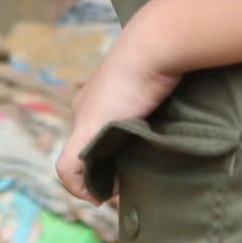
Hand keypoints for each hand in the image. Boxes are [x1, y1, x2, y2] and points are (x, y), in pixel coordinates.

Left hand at [56, 31, 182, 203]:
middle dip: (102, 171)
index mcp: (99, 96)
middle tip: (122, 187)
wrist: (154, 46)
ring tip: (115, 192)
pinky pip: (67, 168)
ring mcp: (83, 119)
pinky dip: (79, 187)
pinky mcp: (85, 131)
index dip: (108, 155)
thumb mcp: (157, 82)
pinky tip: (98, 196)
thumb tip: (174, 124)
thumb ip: (156, 103)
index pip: (96, 133)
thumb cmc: (162, 59)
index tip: (127, 171)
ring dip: (95, 180)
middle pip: (87, 149)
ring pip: (79, 159)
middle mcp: (86, 107)